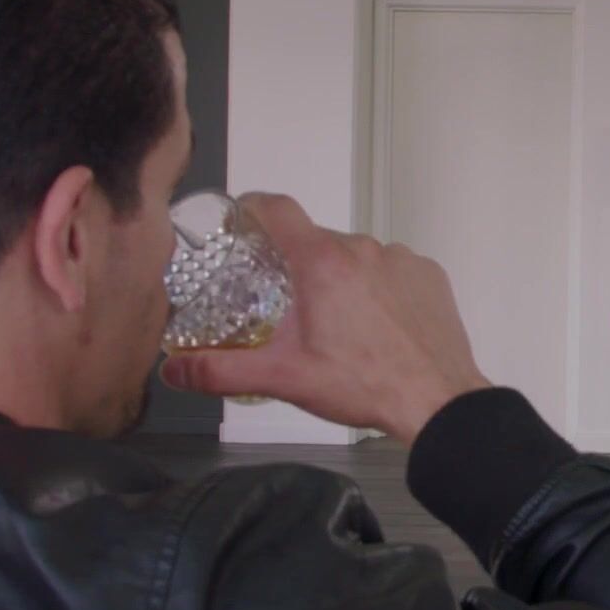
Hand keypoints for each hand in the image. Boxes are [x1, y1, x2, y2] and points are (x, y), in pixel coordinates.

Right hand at [161, 193, 489, 442]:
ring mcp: (401, 258)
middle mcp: (363, 248)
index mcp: (322, 262)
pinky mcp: (429, 275)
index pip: (278, 209)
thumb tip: (173, 371)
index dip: (254, 208)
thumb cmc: (363, 385)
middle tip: (291, 310)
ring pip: (357, 257)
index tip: (243, 218)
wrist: (436, 401)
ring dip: (342, 281)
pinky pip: (392, 270)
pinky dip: (379, 289)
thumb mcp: (284, 377)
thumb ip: (221, 370)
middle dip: (299, 268)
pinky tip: (377, 327)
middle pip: (316, 241)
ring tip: (340, 327)